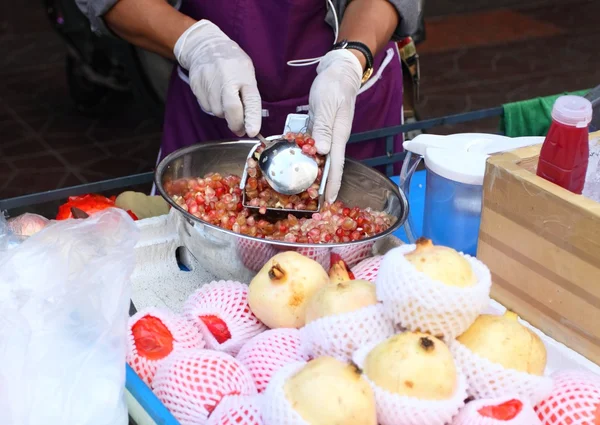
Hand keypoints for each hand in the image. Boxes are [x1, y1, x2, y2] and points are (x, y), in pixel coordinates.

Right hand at [174, 20, 260, 136]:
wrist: (205, 46)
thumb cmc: (232, 62)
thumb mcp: (247, 73)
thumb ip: (249, 95)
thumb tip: (250, 121)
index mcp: (244, 77)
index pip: (251, 101)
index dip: (252, 118)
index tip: (253, 132)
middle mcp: (226, 80)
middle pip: (231, 111)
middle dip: (236, 124)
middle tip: (240, 129)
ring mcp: (210, 84)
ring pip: (218, 113)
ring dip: (224, 114)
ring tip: (225, 100)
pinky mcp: (197, 87)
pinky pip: (207, 107)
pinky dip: (213, 107)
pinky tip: (215, 96)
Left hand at [308, 49, 362, 203]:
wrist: (338, 70)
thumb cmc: (334, 85)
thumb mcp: (328, 105)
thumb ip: (324, 128)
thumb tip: (323, 151)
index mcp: (338, 135)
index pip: (336, 165)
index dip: (332, 184)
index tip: (329, 200)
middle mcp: (334, 138)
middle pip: (329, 166)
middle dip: (323, 184)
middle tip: (314, 202)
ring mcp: (328, 134)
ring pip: (320, 158)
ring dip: (314, 172)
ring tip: (305, 189)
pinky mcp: (321, 128)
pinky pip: (313, 146)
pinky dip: (306, 156)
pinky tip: (297, 162)